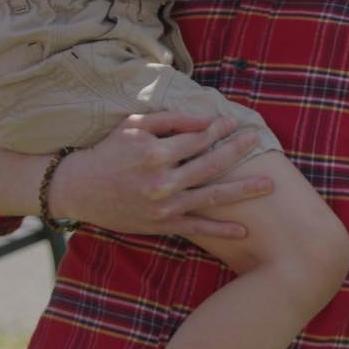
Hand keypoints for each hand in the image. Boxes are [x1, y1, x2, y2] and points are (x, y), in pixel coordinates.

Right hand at [49, 112, 273, 238]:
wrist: (79, 189)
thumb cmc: (109, 151)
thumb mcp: (136, 125)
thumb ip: (173, 120)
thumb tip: (206, 119)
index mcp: (156, 152)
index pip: (199, 138)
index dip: (219, 129)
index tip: (234, 123)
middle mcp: (163, 181)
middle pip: (212, 164)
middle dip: (238, 151)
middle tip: (258, 141)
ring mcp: (164, 206)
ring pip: (212, 197)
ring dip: (243, 190)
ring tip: (269, 185)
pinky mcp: (161, 225)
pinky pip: (197, 227)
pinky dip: (220, 230)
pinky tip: (243, 229)